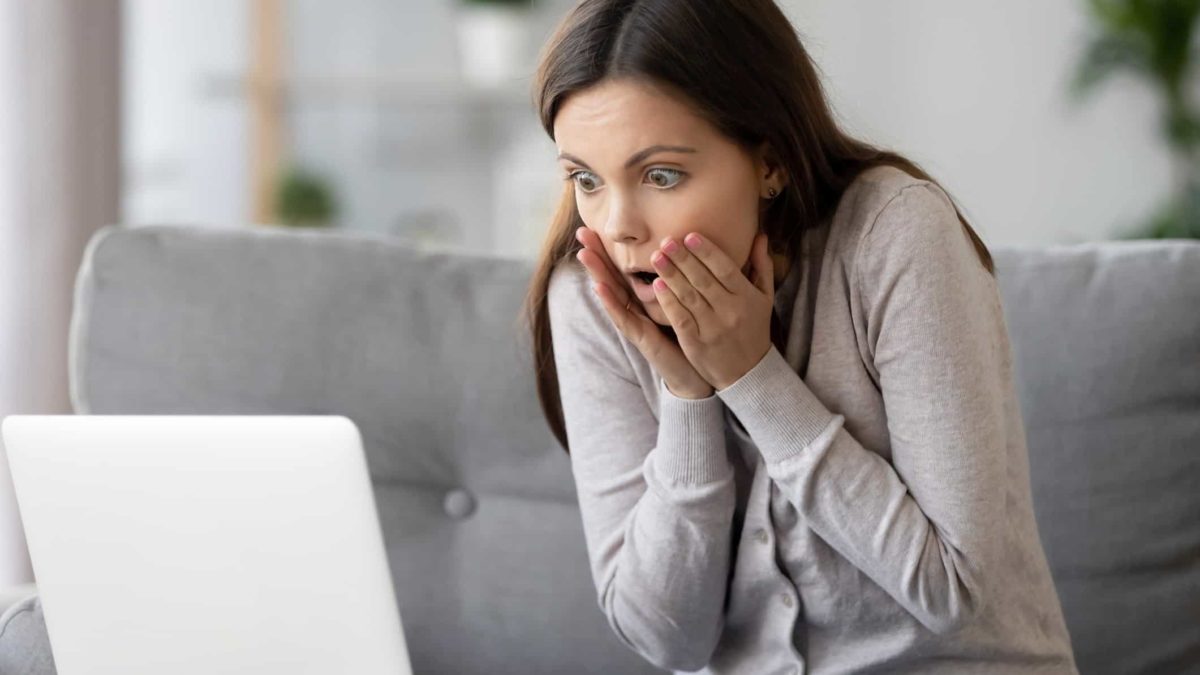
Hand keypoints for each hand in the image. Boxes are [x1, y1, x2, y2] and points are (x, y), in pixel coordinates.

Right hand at [573, 226, 714, 398]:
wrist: (697, 375)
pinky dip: (612, 303)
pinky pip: (625, 319)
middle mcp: (637, 310)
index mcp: (646, 300)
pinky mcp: (642, 340)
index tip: (595, 225)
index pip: (624, 269)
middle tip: (581, 232)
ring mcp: (636, 325)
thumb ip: (683, 280)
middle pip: (612, 278)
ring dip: (597, 275)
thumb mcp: (687, 303)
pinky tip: (599, 288)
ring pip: (612, 296)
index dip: (610, 249)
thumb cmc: (694, 337)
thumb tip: (689, 250)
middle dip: (597, 255)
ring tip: (584, 254)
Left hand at [649, 231, 774, 390]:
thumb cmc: (754, 329)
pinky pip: (680, 318)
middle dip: (683, 259)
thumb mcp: (765, 298)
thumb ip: (761, 266)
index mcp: (747, 298)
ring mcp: (712, 328)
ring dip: (671, 275)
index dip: (707, 252)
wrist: (748, 372)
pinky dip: (668, 301)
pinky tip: (656, 285)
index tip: (690, 236)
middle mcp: (730, 312)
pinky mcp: (696, 343)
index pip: (725, 269)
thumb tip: (760, 236)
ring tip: (657, 257)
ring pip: (689, 297)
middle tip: (666, 240)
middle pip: (703, 280)